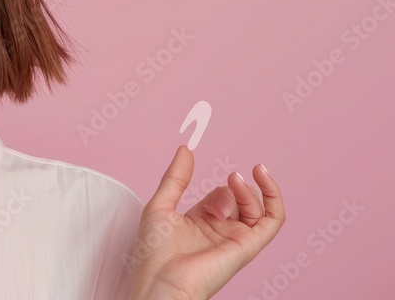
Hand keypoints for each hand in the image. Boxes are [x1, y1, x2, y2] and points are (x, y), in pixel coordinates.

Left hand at [130, 145, 284, 299]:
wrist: (161, 279)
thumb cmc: (154, 252)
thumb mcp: (161, 204)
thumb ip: (176, 177)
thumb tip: (186, 149)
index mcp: (200, 224)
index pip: (219, 197)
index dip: (215, 187)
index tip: (202, 169)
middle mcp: (220, 232)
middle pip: (238, 201)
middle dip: (229, 189)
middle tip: (219, 185)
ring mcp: (235, 239)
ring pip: (256, 208)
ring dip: (248, 190)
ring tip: (233, 179)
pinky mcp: (248, 246)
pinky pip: (273, 220)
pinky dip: (273, 197)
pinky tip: (261, 175)